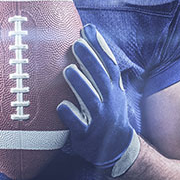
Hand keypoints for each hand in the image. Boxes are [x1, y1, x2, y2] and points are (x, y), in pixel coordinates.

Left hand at [57, 24, 139, 175]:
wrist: (118, 150)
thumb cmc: (108, 114)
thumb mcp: (111, 93)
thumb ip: (101, 72)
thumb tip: (86, 41)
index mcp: (114, 90)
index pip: (109, 65)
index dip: (100, 47)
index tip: (88, 30)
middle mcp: (110, 103)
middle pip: (101, 78)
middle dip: (90, 60)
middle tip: (76, 44)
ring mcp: (99, 120)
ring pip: (91, 100)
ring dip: (80, 85)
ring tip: (68, 70)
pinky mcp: (88, 136)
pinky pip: (79, 125)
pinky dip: (71, 115)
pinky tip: (61, 105)